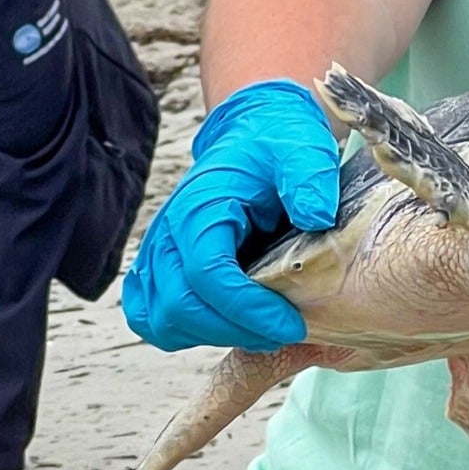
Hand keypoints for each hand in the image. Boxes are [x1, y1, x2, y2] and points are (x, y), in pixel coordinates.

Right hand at [122, 79, 340, 351]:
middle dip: (236, 330)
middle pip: (180, 308)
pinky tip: (229, 324)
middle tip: (286, 331)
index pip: (208, 275)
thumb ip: (311, 179)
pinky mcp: (158, 268)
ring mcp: (158, 253)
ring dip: (213, 335)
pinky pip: (151, 317)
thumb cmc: (277, 145)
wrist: (251, 134)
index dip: (248, 309)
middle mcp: (168, 233)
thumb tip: (317, 218)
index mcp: (200, 207)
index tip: (293, 323)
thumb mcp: (303, 150)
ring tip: (262, 329)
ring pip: (162, 321)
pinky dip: (184, 331)